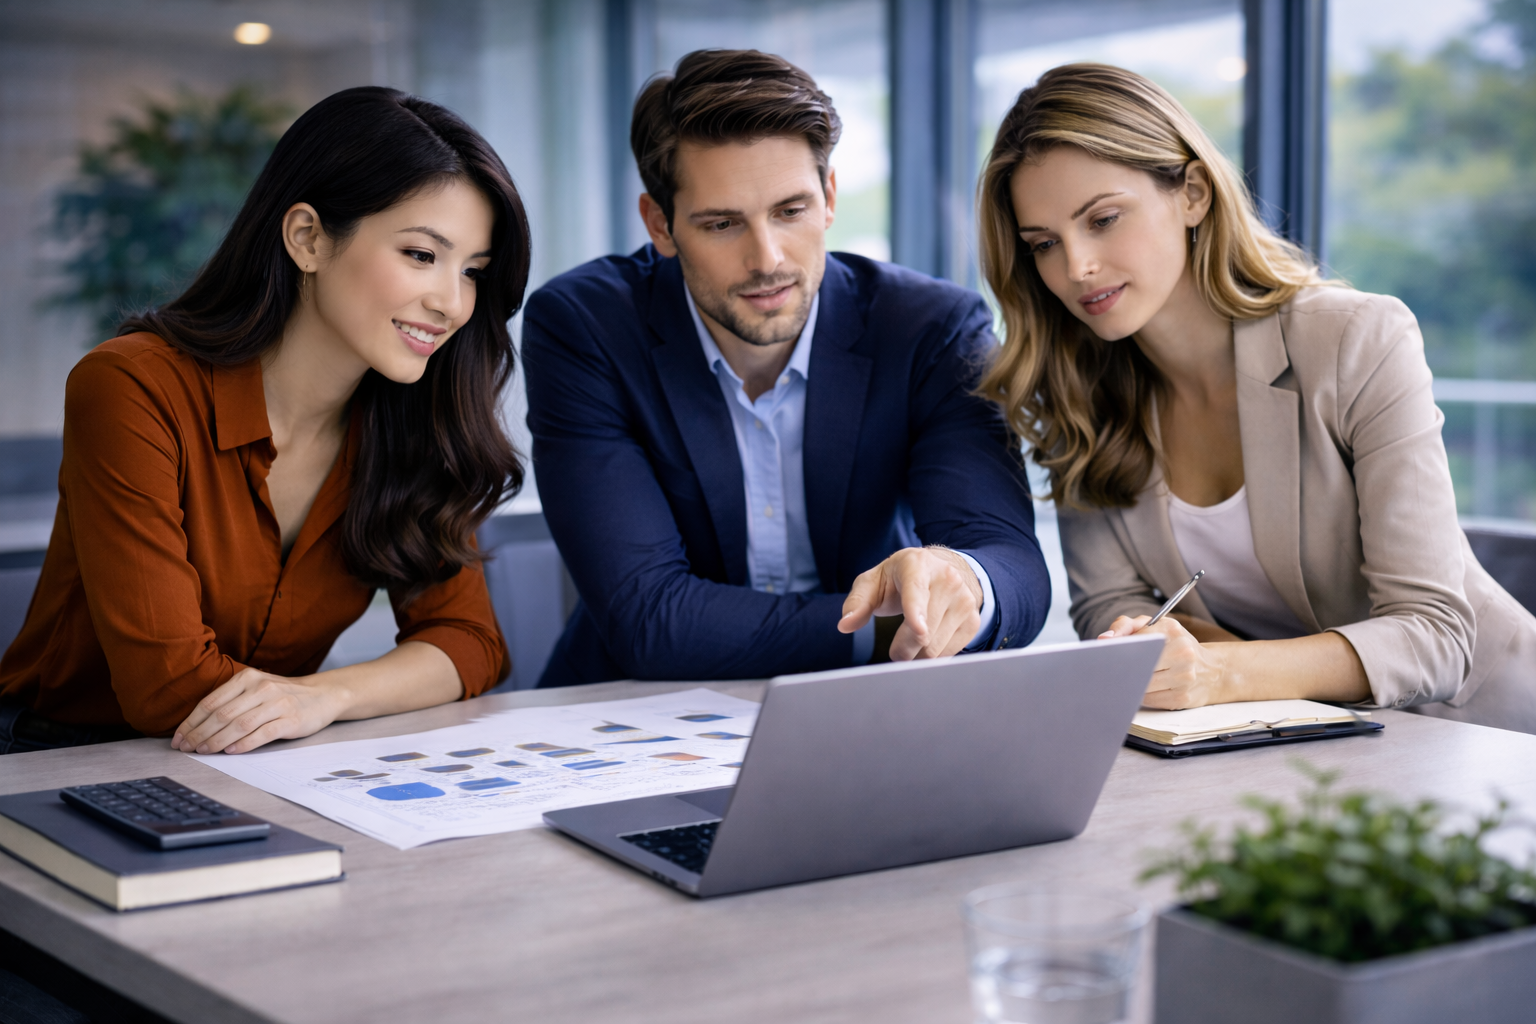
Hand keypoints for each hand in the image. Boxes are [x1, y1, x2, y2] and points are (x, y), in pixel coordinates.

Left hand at [172, 668, 345, 754]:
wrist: (323, 695)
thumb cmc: (282, 696)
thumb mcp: (256, 689)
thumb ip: (232, 701)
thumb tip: (197, 726)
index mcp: (247, 677)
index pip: (211, 702)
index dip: (191, 722)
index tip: (178, 738)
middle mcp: (261, 688)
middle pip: (222, 714)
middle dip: (199, 734)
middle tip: (186, 749)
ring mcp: (277, 703)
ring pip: (239, 724)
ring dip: (217, 741)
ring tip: (203, 752)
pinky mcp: (291, 720)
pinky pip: (262, 733)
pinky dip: (244, 744)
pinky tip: (231, 751)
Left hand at [838, 546, 982, 659]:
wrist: (941, 571)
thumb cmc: (899, 579)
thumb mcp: (874, 582)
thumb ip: (857, 603)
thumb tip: (844, 625)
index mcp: (917, 565)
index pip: (916, 591)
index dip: (916, 612)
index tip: (918, 629)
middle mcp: (947, 579)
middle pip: (922, 632)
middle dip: (901, 649)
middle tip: (894, 649)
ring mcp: (964, 600)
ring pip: (934, 647)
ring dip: (916, 655)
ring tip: (911, 639)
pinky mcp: (973, 620)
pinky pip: (948, 654)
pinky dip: (932, 655)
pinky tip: (930, 639)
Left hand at [1098, 614, 1229, 708]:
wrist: (1212, 671)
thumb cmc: (1175, 646)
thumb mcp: (1155, 627)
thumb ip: (1126, 626)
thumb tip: (1103, 639)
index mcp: (1172, 630)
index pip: (1134, 641)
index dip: (1116, 649)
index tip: (1102, 655)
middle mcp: (1182, 652)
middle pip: (1136, 665)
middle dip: (1120, 669)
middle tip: (1107, 670)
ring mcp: (1184, 677)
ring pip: (1141, 684)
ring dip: (1129, 684)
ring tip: (1124, 679)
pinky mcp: (1182, 698)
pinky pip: (1149, 700)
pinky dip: (1140, 695)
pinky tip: (1141, 689)